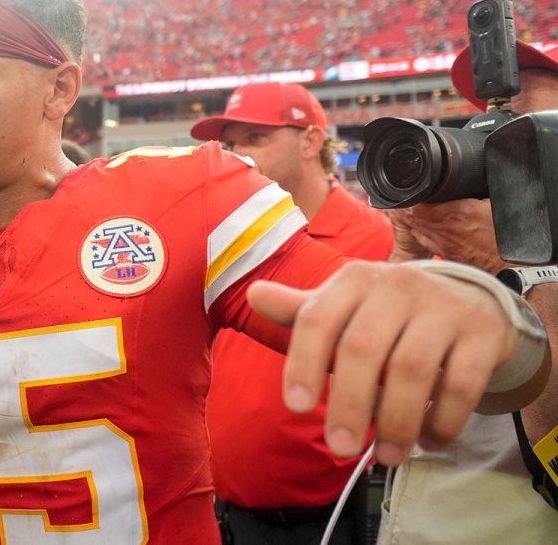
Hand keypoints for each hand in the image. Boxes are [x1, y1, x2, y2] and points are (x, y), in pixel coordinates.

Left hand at [247, 260, 516, 466]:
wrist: (468, 300)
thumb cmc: (388, 313)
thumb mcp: (344, 306)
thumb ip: (301, 311)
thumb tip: (254, 295)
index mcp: (353, 280)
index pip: (317, 319)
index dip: (303, 363)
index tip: (297, 407)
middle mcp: (397, 285)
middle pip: (362, 350)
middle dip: (350, 406)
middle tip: (342, 449)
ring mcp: (443, 306)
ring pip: (412, 370)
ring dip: (397, 422)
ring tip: (388, 456)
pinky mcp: (482, 332)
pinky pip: (460, 384)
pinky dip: (443, 420)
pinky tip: (429, 441)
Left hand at [393, 199, 507, 273]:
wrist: (511, 265)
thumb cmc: (506, 236)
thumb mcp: (494, 205)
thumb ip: (474, 194)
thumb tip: (466, 184)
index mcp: (457, 213)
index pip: (420, 206)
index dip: (413, 199)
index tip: (412, 194)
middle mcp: (446, 229)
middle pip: (414, 217)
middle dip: (408, 209)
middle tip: (405, 202)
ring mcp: (444, 244)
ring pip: (417, 230)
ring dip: (413, 221)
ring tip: (409, 213)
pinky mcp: (446, 255)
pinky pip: (426, 242)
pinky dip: (421, 234)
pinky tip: (421, 229)